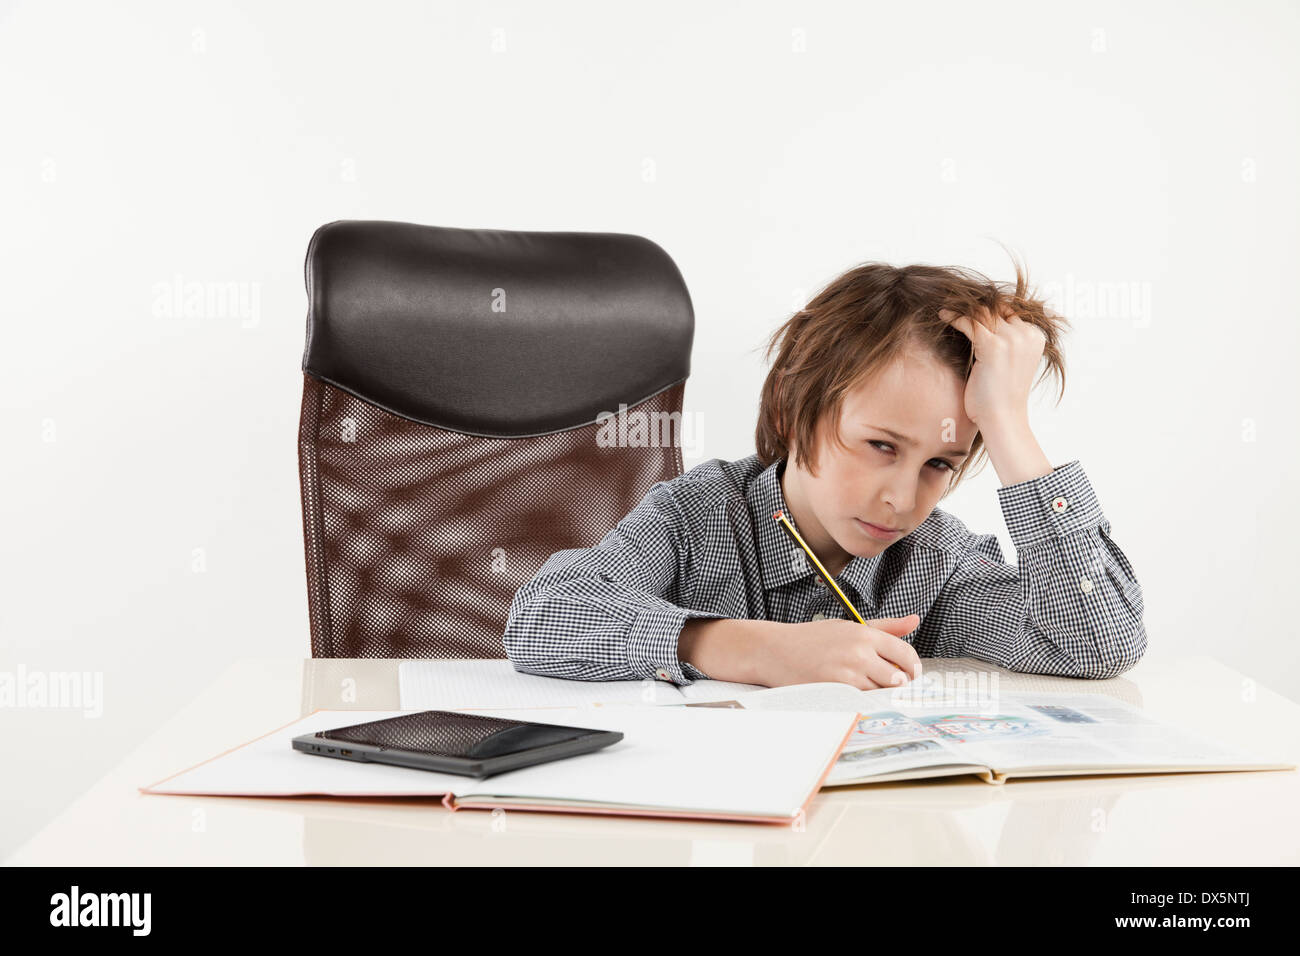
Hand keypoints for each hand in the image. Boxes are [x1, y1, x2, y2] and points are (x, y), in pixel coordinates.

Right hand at [757, 615, 922, 689]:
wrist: (775, 650)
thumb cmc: (812, 639)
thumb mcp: (848, 626)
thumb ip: (885, 626)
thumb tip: (914, 620)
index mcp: (865, 634)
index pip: (906, 654)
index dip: (913, 668)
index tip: (909, 673)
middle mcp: (859, 653)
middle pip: (898, 679)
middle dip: (896, 684)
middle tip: (885, 682)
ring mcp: (847, 674)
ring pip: (880, 693)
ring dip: (876, 692)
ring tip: (860, 684)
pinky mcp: (836, 691)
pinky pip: (862, 702)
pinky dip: (861, 700)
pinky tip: (849, 691)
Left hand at [938, 303, 1046, 427]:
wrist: (1002, 417)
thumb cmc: (1001, 396)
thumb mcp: (1009, 363)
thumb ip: (1005, 343)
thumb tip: (984, 328)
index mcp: (1035, 337)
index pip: (1009, 310)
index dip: (989, 305)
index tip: (969, 304)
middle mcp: (1026, 334)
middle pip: (996, 308)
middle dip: (974, 303)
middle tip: (954, 300)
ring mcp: (1011, 339)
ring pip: (983, 312)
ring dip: (962, 307)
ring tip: (946, 306)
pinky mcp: (993, 346)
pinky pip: (970, 322)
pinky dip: (955, 317)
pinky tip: (943, 316)